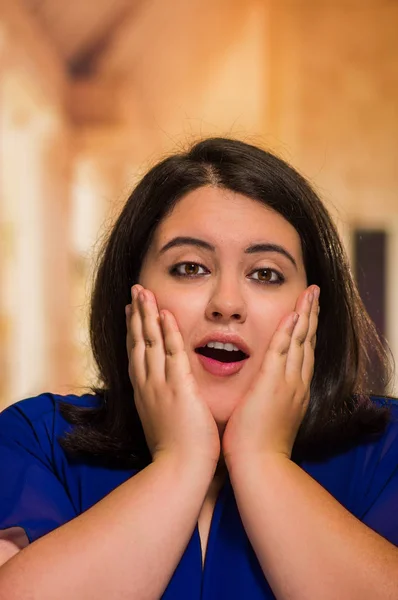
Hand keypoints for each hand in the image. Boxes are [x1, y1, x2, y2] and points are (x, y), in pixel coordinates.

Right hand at [126, 285, 220, 468]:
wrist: (179, 473)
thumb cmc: (177, 455)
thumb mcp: (165, 426)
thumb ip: (168, 409)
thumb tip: (172, 404)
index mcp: (145, 395)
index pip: (137, 356)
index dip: (134, 332)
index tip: (132, 313)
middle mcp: (148, 386)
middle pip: (138, 342)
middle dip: (136, 315)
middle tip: (135, 292)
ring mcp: (161, 386)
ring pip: (150, 342)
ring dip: (147, 315)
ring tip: (144, 292)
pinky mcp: (179, 388)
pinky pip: (172, 353)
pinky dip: (167, 332)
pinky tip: (165, 314)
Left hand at [222, 285, 318, 465]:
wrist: (260, 465)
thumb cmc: (258, 447)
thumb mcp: (268, 418)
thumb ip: (268, 401)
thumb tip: (262, 394)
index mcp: (294, 391)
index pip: (301, 354)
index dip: (306, 332)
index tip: (307, 315)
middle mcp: (296, 384)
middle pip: (306, 343)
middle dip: (311, 317)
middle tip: (314, 295)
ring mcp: (287, 383)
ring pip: (298, 341)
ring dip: (305, 315)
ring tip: (310, 295)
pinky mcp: (272, 383)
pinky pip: (282, 350)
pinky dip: (288, 331)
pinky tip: (293, 314)